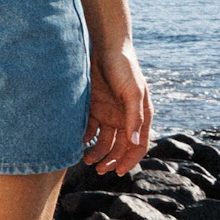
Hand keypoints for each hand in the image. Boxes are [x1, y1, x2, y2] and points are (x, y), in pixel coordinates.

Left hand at [83, 41, 151, 175]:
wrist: (105, 47)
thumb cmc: (124, 67)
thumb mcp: (132, 92)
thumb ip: (134, 118)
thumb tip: (133, 144)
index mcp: (140, 115)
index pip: (138, 145)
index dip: (130, 161)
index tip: (117, 172)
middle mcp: (125, 117)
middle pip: (120, 147)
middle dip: (111, 160)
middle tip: (99, 170)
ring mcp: (110, 113)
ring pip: (104, 141)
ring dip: (97, 153)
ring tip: (87, 160)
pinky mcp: (95, 108)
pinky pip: (91, 129)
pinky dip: (86, 138)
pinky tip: (80, 142)